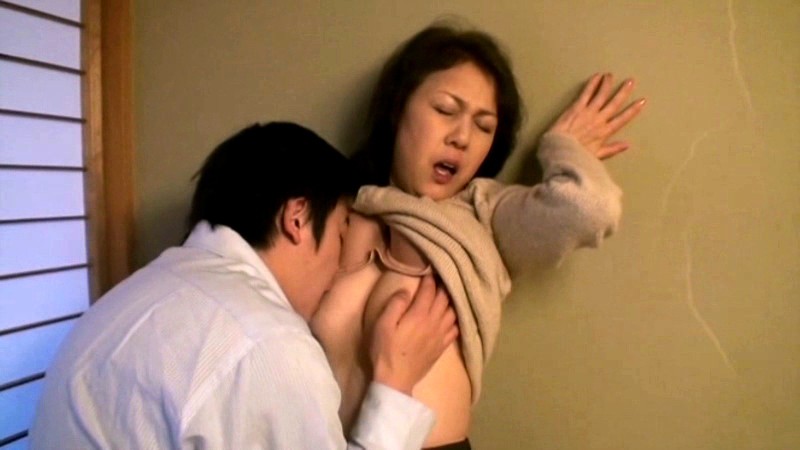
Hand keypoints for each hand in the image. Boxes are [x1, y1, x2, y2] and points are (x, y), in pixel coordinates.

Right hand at [368, 275, 457, 394]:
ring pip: (453, 312)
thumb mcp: (382, 325)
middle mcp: (434, 322)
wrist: (396, 380)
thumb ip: (395, 305)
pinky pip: (456, 328)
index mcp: (419, 315)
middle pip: (444, 299)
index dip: (429, 280)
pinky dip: (457, 319)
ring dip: (452, 300)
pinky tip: (454, 316)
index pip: (429, 291)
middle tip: (442, 277)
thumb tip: (407, 290)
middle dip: (443, 286)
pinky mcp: (442, 347)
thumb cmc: (385, 350)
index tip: (429, 271)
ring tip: (450, 293)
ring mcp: (440, 335)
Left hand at [548, 73, 645, 159]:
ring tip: (611, 75)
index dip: (633, 110)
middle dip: (623, 92)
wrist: (560, 151)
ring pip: (601, 95)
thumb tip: (628, 145)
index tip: (642, 101)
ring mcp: (588, 112)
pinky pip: (586, 93)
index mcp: (605, 132)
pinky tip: (597, 76)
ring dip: (607, 84)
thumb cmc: (577, 155)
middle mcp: (599, 120)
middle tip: (631, 81)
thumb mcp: (597, 155)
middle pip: (614, 103)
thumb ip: (612, 149)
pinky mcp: (576, 108)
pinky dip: (592, 84)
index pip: (622, 119)